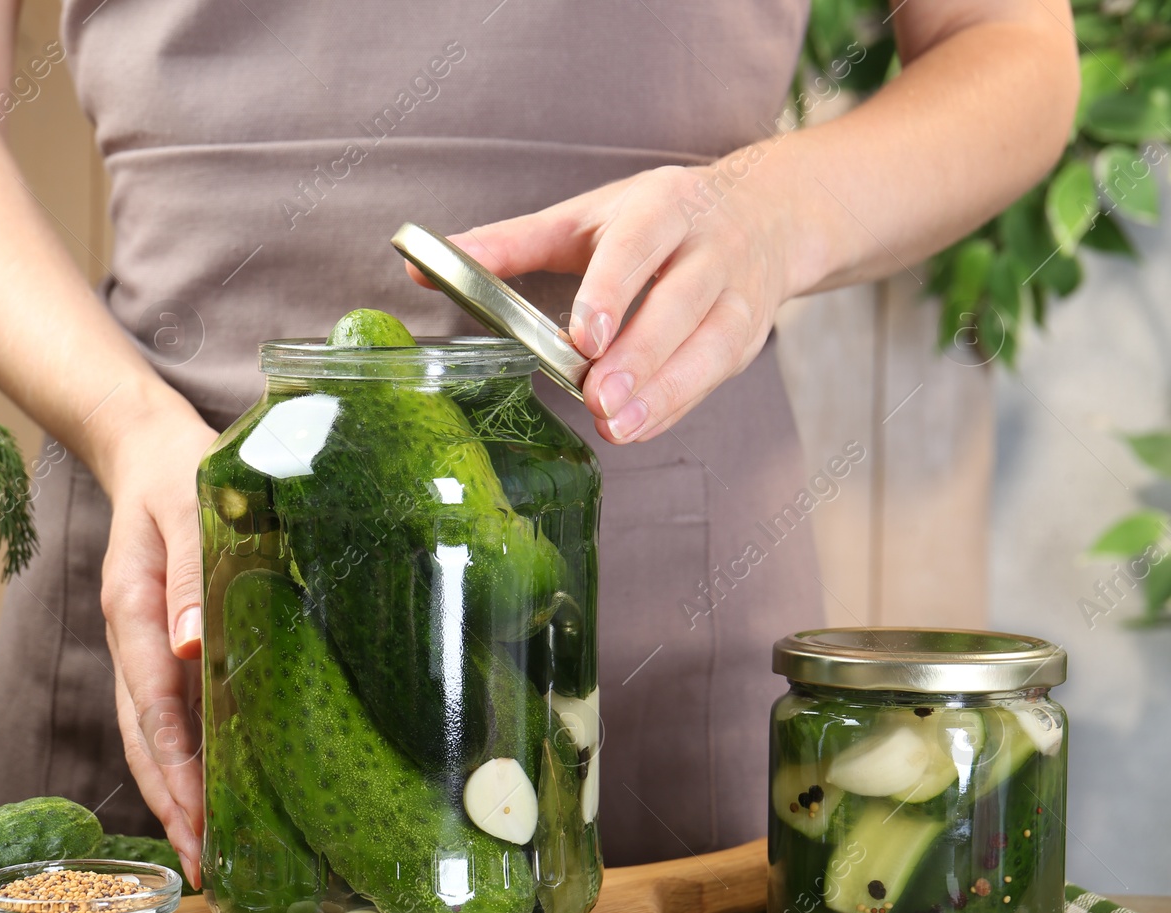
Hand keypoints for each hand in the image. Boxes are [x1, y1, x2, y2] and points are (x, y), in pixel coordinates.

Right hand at [94, 398, 217, 884]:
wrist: (146, 447)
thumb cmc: (178, 472)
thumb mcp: (189, 507)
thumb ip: (192, 573)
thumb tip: (190, 649)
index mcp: (133, 611)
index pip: (151, 707)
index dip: (174, 770)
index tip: (198, 820)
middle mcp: (131, 639)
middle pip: (143, 738)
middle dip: (171, 805)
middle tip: (202, 867)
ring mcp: (141, 646)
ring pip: (148, 735)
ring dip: (173, 793)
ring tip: (204, 850)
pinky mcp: (158, 644)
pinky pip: (163, 713)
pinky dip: (180, 759)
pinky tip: (207, 791)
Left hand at [408, 160, 793, 444]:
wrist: (766, 213)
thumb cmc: (657, 219)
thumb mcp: (584, 216)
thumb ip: (509, 244)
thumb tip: (421, 265)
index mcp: (662, 208)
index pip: (638, 247)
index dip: (612, 293)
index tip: (582, 338)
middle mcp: (709, 248)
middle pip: (681, 304)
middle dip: (641, 355)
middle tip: (599, 399)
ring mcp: (738, 292)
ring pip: (711, 345)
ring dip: (665, 391)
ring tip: (618, 427)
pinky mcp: (751, 334)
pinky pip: (716, 375)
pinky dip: (677, 406)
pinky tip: (639, 428)